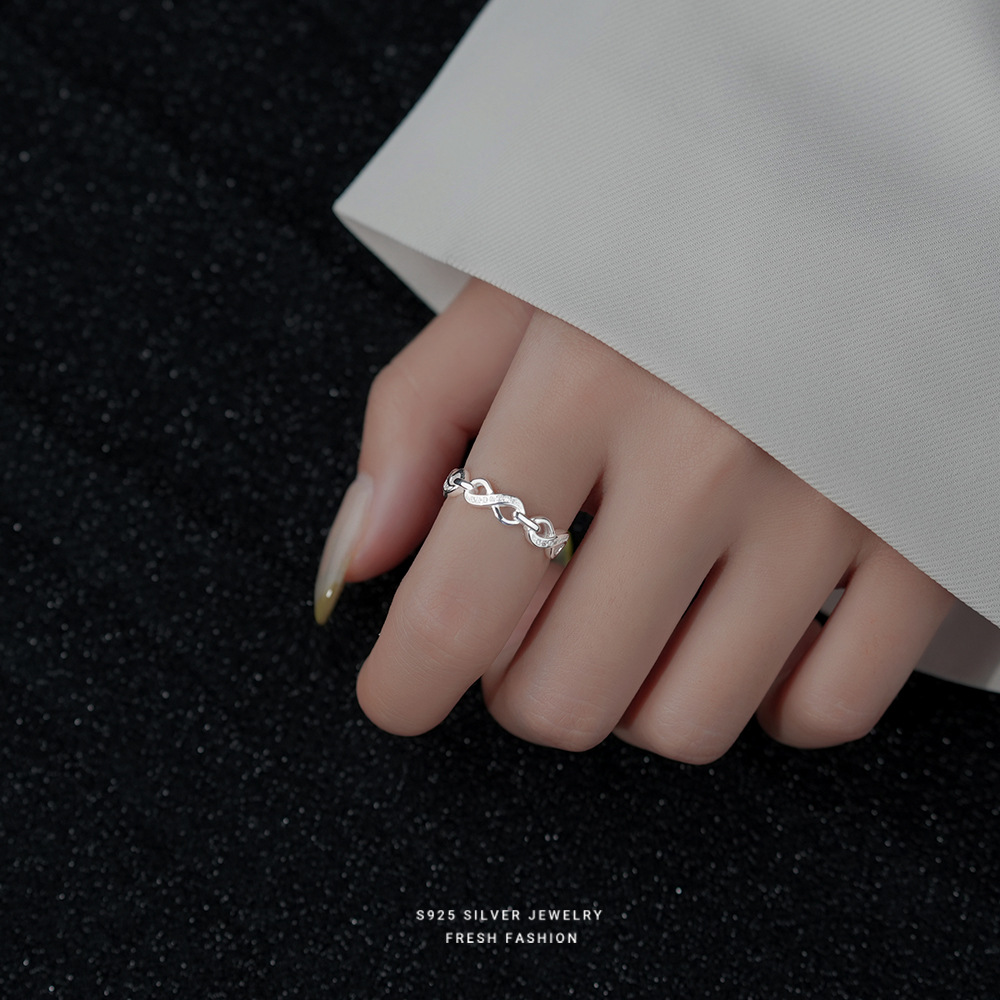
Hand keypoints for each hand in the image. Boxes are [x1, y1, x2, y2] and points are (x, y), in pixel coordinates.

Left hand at [315, 279, 953, 760]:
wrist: (846, 194)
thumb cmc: (656, 257)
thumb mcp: (513, 300)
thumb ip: (413, 424)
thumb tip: (358, 562)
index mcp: (582, 385)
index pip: (459, 603)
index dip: (405, 683)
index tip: (397, 694)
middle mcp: (706, 459)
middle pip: (565, 698)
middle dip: (519, 685)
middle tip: (529, 623)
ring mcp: (824, 510)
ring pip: (683, 728)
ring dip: (630, 695)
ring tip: (634, 612)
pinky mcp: (916, 545)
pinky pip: (823, 714)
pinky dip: (761, 699)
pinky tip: (739, 627)